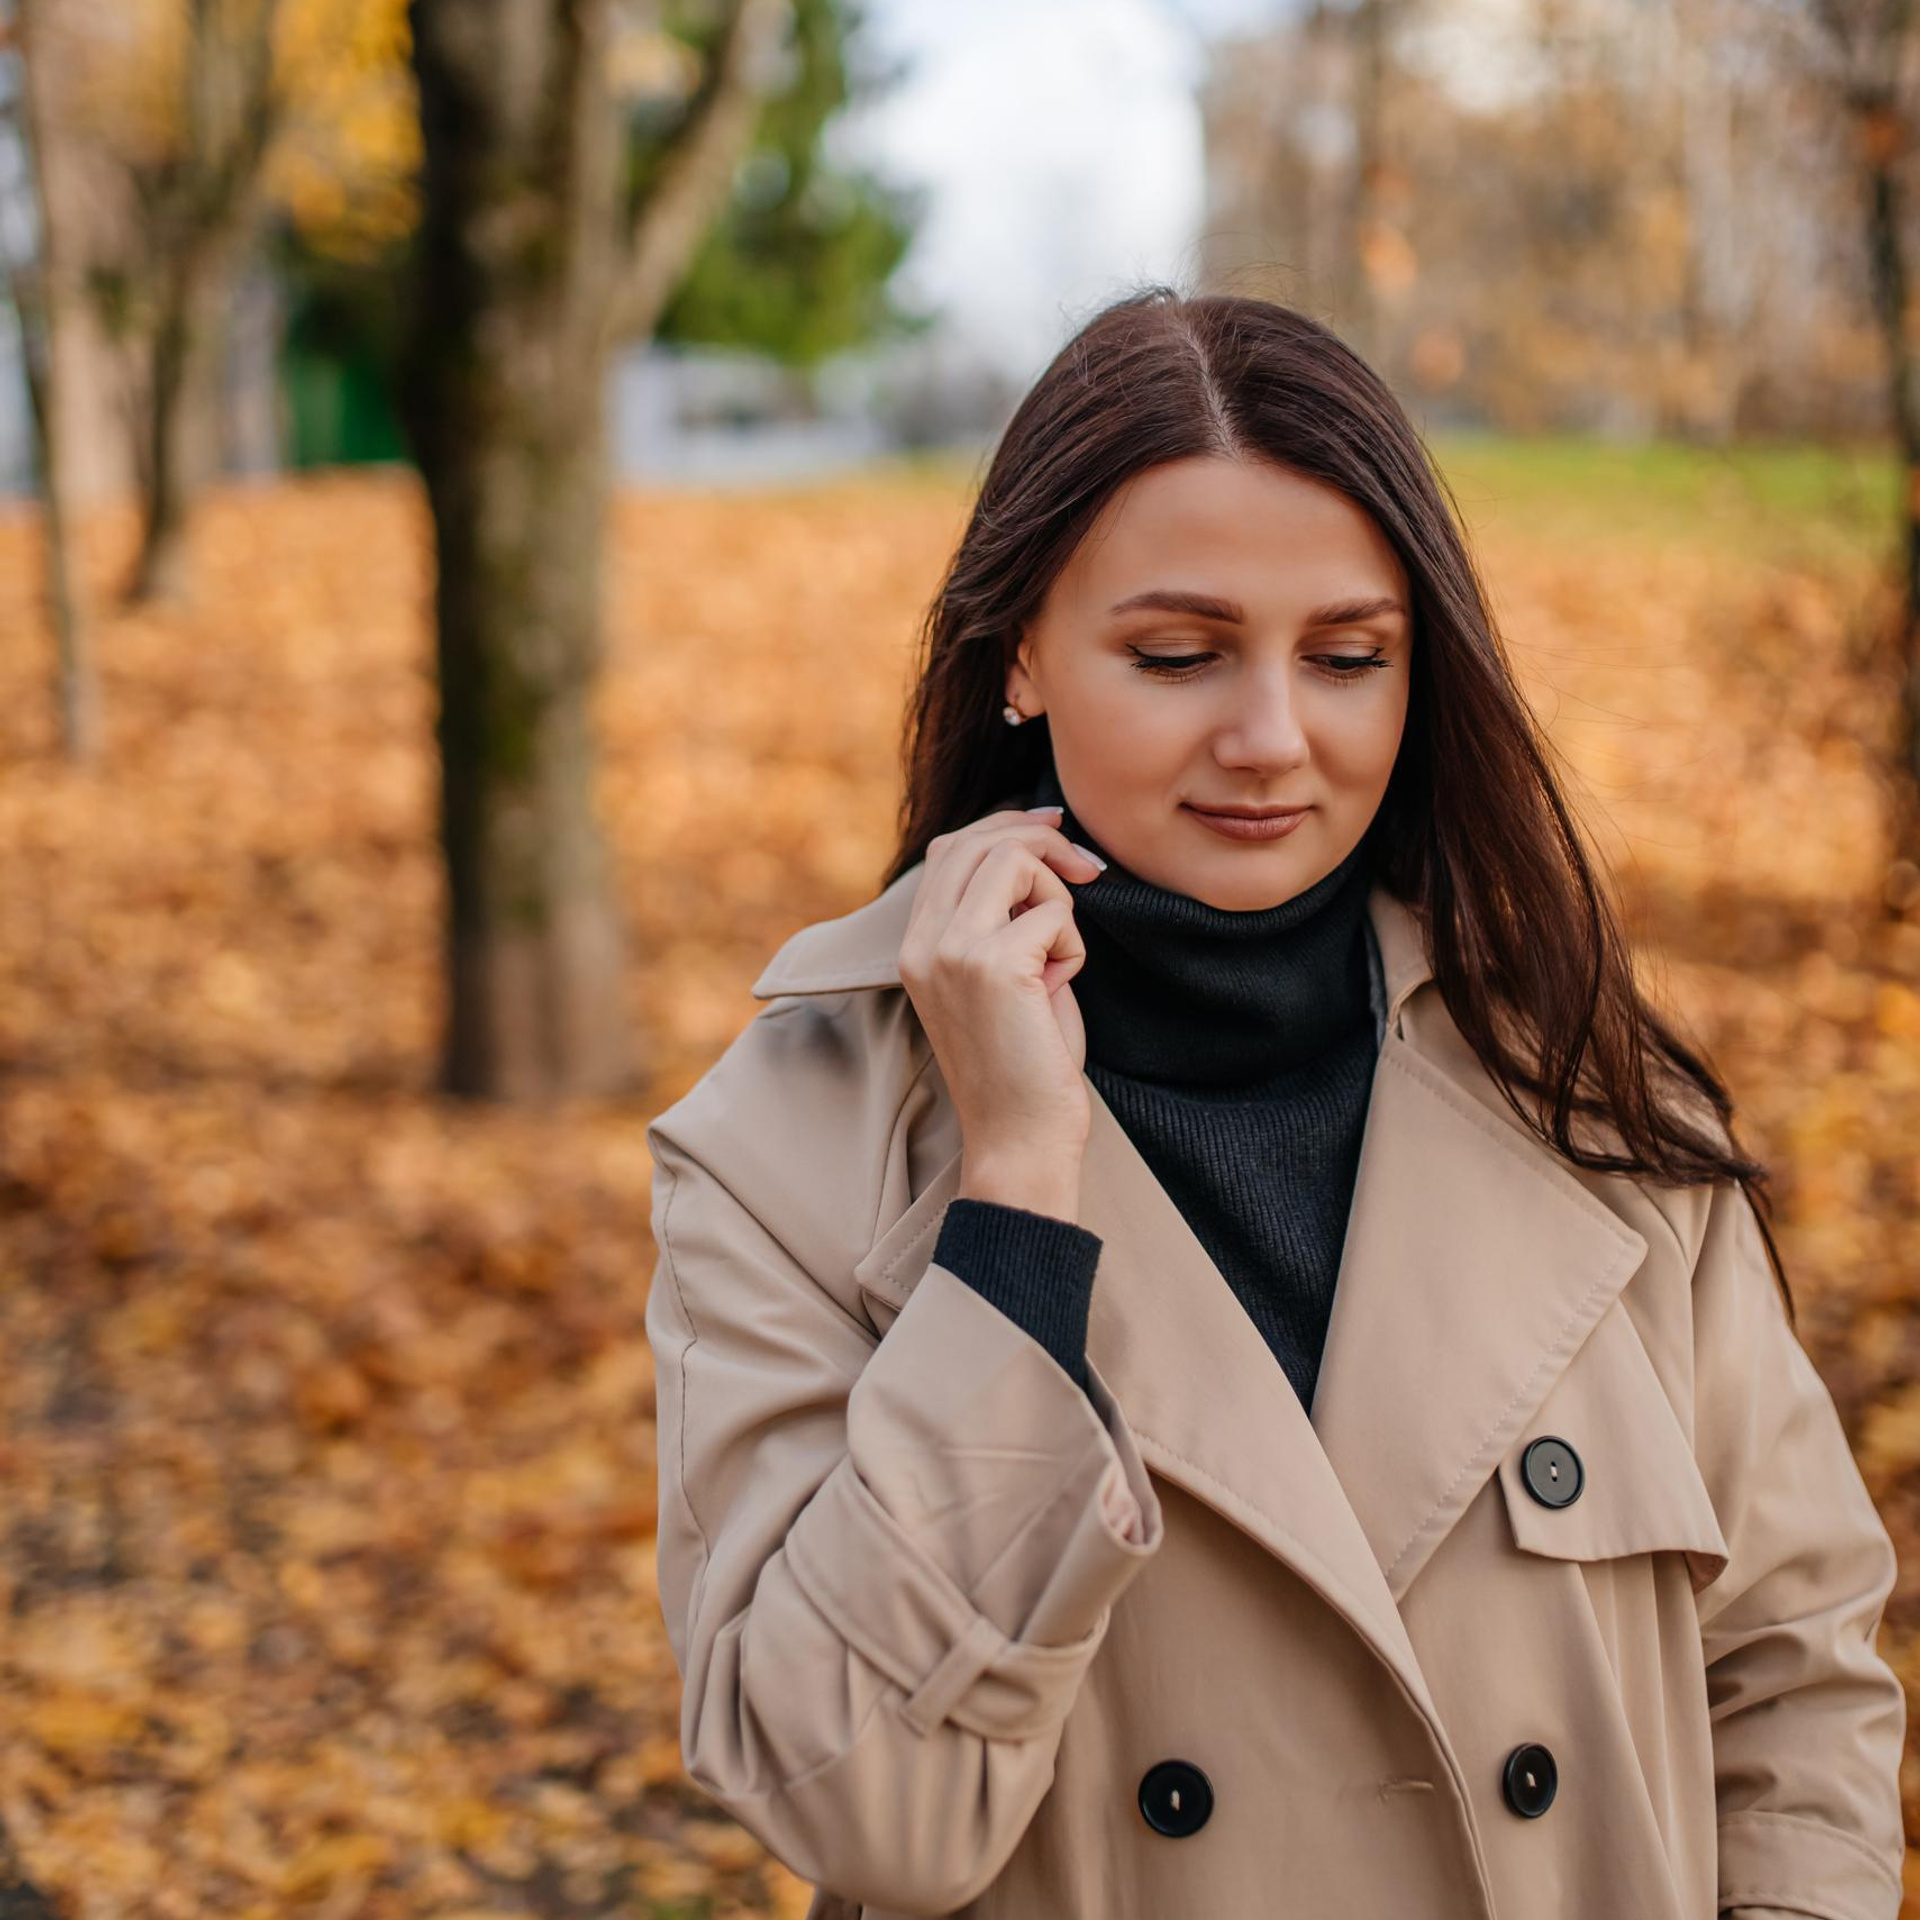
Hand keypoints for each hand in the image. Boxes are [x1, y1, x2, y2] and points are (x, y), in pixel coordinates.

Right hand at [897, 804, 1106, 1187]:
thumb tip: (1035, 856)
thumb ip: (999, 921)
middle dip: (1041, 840)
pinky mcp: (994, 965)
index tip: (1055, 827)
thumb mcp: (999, 978)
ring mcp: (952, 951)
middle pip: (979, 839)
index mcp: (915, 945)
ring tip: (1059, 955)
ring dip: (1057, 894)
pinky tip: (1060, 988)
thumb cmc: (1023, 1065)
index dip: (1007, 826)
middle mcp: (923, 942)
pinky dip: (1073, 945)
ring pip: (1013, 860)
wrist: (1020, 1139)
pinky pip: (1055, 913)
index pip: (951, 848)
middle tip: (1088, 868)